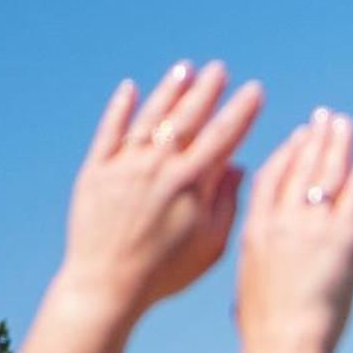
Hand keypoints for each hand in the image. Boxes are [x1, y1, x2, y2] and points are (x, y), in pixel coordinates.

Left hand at [60, 61, 262, 314]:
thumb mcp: (210, 244)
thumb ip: (226, 202)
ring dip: (169, 90)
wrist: (109, 284)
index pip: (224, 136)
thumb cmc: (167, 272)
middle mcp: (159, 166)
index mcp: (192, 183)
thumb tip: (236, 166)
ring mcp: (126, 165)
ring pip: (151, 116)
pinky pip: (110, 131)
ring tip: (184, 68)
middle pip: (188, 118)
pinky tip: (130, 89)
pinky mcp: (96, 171)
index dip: (242, 111)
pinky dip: (120, 108)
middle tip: (220, 68)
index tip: (255, 90)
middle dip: (207, 90)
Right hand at [237, 108, 352, 352]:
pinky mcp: (344, 235)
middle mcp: (283, 219)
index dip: (286, 154)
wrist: (286, 339)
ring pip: (328, 172)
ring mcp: (313, 224)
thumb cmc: (265, 329)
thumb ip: (255, 271)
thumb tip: (253, 282)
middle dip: (314, 139)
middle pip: (300, 167)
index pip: (271, 179)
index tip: (296, 138)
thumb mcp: (246, 289)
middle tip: (324, 117)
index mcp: (256, 230)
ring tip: (345, 123)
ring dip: (338, 143)